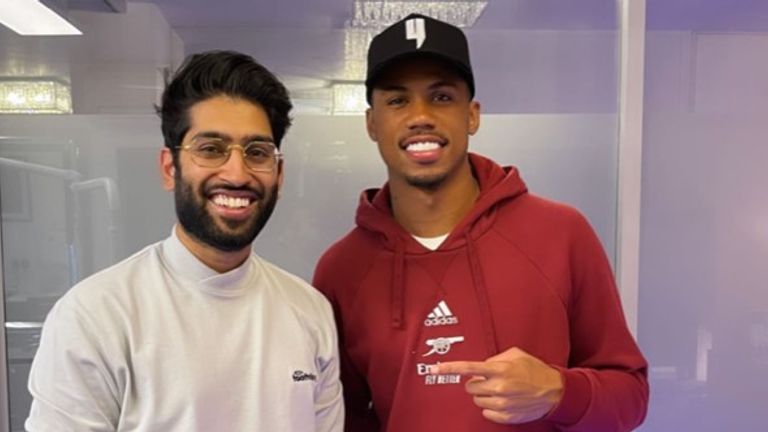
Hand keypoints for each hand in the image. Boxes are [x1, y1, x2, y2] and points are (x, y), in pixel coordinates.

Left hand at [436, 346, 563, 423]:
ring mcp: (502, 404)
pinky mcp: (506, 416)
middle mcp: (499, 387)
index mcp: (499, 369)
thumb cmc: (534, 370)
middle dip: (476, 383)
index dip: (450, 367)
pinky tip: (503, 401)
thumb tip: (480, 365)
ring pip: (477, 400)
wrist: (554, 391)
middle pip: (470, 387)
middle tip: (489, 381)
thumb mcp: (515, 355)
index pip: (469, 368)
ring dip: (485, 395)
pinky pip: (486, 412)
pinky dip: (491, 407)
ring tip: (500, 390)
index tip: (436, 368)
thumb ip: (494, 358)